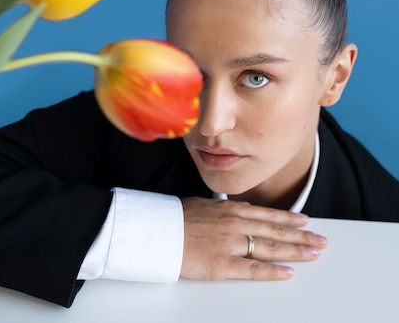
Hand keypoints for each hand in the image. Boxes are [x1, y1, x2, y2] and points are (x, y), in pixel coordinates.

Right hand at [180, 197, 326, 279]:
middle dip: (301, 236)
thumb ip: (228, 209)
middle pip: (276, 231)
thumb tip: (246, 209)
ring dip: (295, 251)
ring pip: (270, 248)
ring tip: (313, 254)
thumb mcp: (205, 204)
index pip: (268, 215)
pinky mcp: (222, 265)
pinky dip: (272, 272)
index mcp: (230, 210)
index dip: (290, 218)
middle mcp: (235, 225)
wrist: (156, 231)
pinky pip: (253, 270)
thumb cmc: (176, 218)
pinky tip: (287, 273)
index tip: (306, 221)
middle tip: (320, 241)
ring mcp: (230, 245)